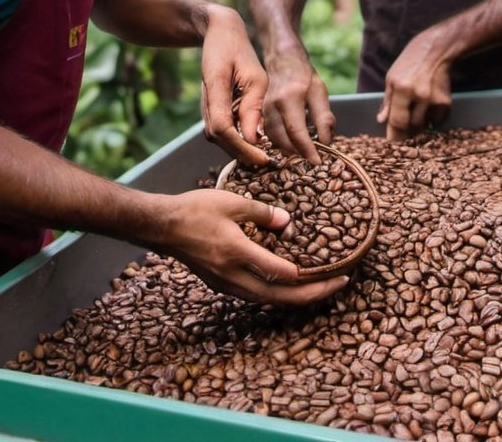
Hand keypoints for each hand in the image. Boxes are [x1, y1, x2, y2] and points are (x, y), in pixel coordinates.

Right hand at [156, 189, 348, 305]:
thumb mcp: (232, 202)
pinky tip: (287, 283)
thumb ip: (262, 213)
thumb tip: (287, 222)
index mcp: (238, 254)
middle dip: (313, 294)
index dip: (311, 277)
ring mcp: (226, 284)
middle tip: (339, 285)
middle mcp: (234, 276)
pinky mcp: (221, 284)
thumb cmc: (195, 210)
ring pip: (268, 301)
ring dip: (295, 297)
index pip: (281, 274)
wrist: (162, 226)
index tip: (335, 271)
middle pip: (280, 297)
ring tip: (320, 288)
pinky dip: (277, 293)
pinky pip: (255, 295)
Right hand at [198, 5, 270, 166]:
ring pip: (218, 139)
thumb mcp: (255, 74)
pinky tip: (253, 143)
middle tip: (268, 163)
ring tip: (263, 158)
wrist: (218, 35)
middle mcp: (206, 102)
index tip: (264, 158)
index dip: (242, 147)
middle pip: (219, 139)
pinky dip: (235, 141)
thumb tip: (254, 138)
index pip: (224, 129)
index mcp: (216, 89)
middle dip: (242, 155)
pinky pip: (220, 131)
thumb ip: (253, 105)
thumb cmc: (239, 50)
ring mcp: (205, 107)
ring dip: (238, 150)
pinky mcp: (210, 109)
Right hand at [261, 51, 333, 163]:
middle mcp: (271, 104)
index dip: (307, 150)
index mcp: (289, 96)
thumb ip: (323, 117)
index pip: (297, 131)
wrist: (281, 57)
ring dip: (287, 150)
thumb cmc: (303, 73)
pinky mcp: (257, 112)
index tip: (318, 162)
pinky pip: (266, 134)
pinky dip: (278, 143)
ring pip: (272, 139)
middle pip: (281, 139)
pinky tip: (290, 145)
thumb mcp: (319, 91)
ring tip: (302, 154)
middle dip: (297, 154)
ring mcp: (261, 108)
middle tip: (312, 160)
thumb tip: (326, 143)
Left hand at [377, 28, 454, 141]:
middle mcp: (419, 95)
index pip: (397, 121)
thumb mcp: (392, 79)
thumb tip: (382, 121)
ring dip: (418, 123)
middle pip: (411, 126)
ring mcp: (434, 99)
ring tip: (415, 108)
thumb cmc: (409, 64)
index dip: (394, 135)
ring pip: (423, 125)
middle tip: (403, 125)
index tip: (391, 142)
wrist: (435, 50)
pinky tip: (427, 104)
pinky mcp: (445, 102)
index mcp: (402, 89)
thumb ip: (387, 102)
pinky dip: (430, 118)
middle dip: (406, 129)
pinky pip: (435, 121)